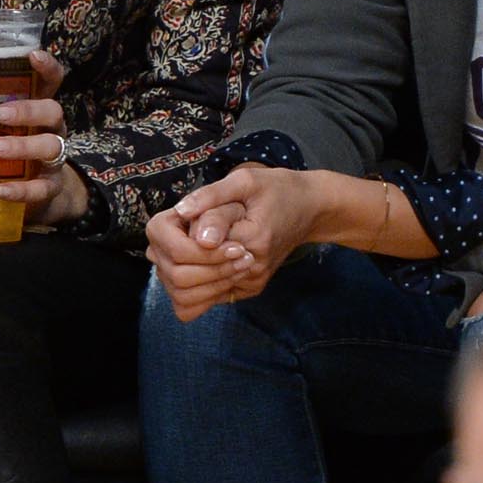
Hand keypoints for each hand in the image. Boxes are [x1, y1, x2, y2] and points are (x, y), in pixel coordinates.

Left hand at [0, 51, 90, 224]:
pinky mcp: (51, 187)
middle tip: (0, 114)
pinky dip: (22, 189)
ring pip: (50, 146)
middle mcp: (50, 129)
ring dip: (22, 146)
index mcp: (35, 108)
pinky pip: (42, 187)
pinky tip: (1, 189)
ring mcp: (54, 158)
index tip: (32, 56)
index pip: (50, 81)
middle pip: (52, 110)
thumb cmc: (8, 152)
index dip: (46, 66)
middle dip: (28, 110)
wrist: (32, 195)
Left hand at [148, 165, 317, 320]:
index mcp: (252, 239)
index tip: (192, 215)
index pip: (191, 247)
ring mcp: (249, 284)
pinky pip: (202, 301)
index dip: (181, 230)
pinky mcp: (246, 290)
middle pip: (183, 277)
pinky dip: (189, 282)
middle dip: (174, 253)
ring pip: (187, 297)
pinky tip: (197, 258)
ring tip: (190, 244)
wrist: (308, 211)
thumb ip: (212, 197)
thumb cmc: (274, 190)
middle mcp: (251, 269)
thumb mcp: (244, 180)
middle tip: (188, 230)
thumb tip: (182, 213)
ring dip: (177, 270)